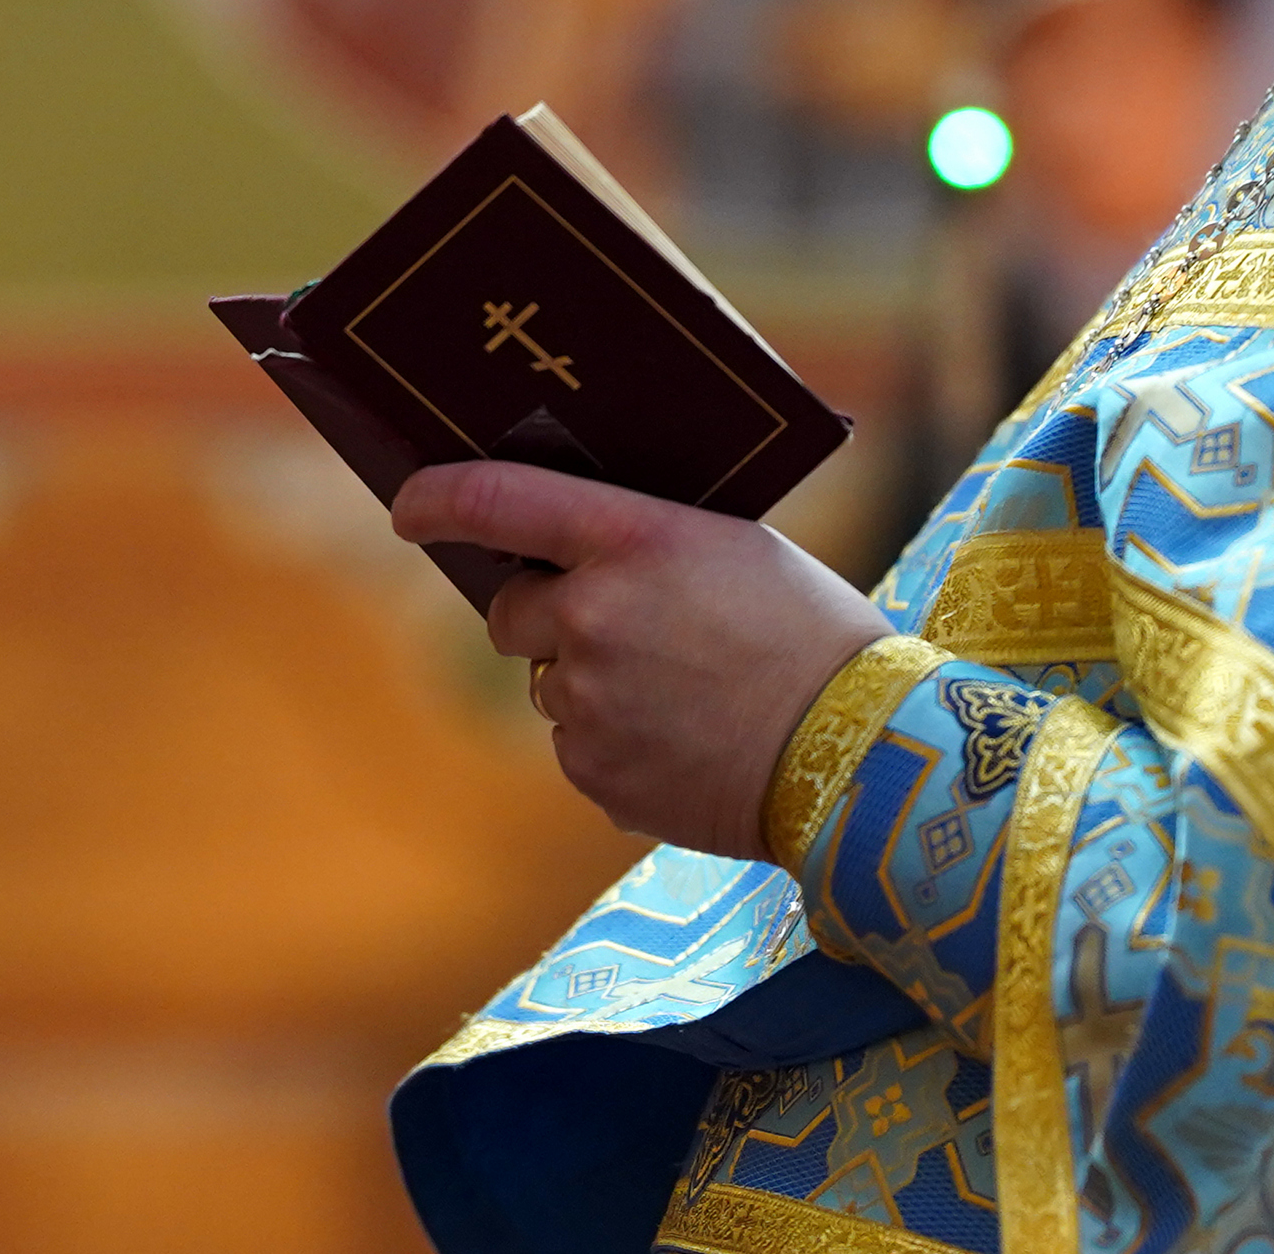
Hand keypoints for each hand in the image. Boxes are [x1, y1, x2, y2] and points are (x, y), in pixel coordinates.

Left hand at [393, 459, 890, 860]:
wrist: (865, 753)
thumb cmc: (810, 632)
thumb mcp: (731, 547)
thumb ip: (642, 542)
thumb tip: (569, 552)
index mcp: (631, 538)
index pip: (497, 501)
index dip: (438, 498)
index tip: (407, 505)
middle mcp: (592, 616)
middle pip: (509, 611)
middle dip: (547, 616)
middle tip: (626, 626)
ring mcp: (588, 702)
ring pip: (549, 684)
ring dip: (591, 684)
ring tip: (685, 692)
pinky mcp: (596, 775)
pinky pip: (579, 748)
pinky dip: (617, 745)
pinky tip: (687, 741)